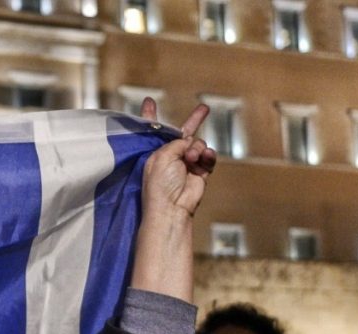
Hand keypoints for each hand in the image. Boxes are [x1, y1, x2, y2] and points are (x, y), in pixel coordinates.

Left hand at [140, 97, 216, 219]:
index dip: (152, 116)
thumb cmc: (160, 184)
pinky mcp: (200, 172)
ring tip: (192, 158)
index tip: (149, 102)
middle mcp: (171, 157)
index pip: (153, 131)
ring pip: (198, 144)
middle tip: (203, 109)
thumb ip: (175, 142)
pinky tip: (204, 158)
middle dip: (193, 121)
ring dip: (197, 148)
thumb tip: (189, 141)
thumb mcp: (161, 156)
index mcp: (155, 153)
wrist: (173, 207)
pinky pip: (208, 156)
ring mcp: (186, 164)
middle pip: (183, 134)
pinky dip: (208, 155)